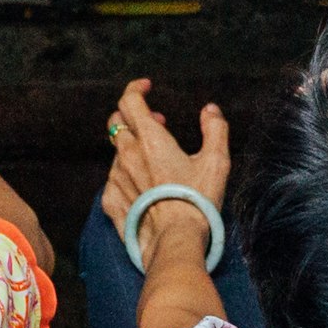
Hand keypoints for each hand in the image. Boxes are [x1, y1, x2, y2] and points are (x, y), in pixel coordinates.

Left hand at [100, 78, 229, 255]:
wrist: (174, 241)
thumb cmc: (197, 201)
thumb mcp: (217, 162)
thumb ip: (215, 129)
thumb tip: (210, 110)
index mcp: (150, 139)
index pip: (130, 101)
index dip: (136, 89)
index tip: (146, 87)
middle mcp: (127, 154)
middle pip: (116, 122)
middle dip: (133, 115)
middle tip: (156, 122)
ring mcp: (115, 178)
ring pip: (117, 151)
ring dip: (132, 147)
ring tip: (154, 159)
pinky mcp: (110, 200)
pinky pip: (112, 179)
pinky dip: (125, 174)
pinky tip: (141, 185)